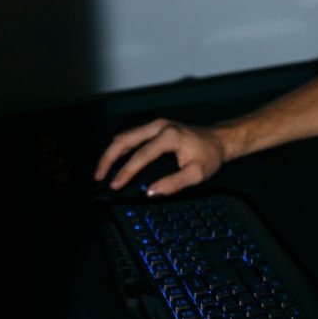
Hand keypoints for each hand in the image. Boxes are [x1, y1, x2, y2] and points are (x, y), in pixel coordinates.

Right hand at [93, 118, 228, 195]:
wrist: (218, 140)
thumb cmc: (209, 155)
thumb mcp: (197, 174)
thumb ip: (174, 183)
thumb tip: (151, 192)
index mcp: (170, 136)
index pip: (140, 155)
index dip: (126, 172)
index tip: (115, 185)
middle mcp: (159, 127)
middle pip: (124, 139)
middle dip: (108, 158)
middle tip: (99, 176)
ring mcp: (155, 125)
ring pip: (124, 136)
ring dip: (111, 153)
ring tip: (102, 171)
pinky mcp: (154, 128)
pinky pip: (131, 137)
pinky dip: (119, 149)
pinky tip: (114, 162)